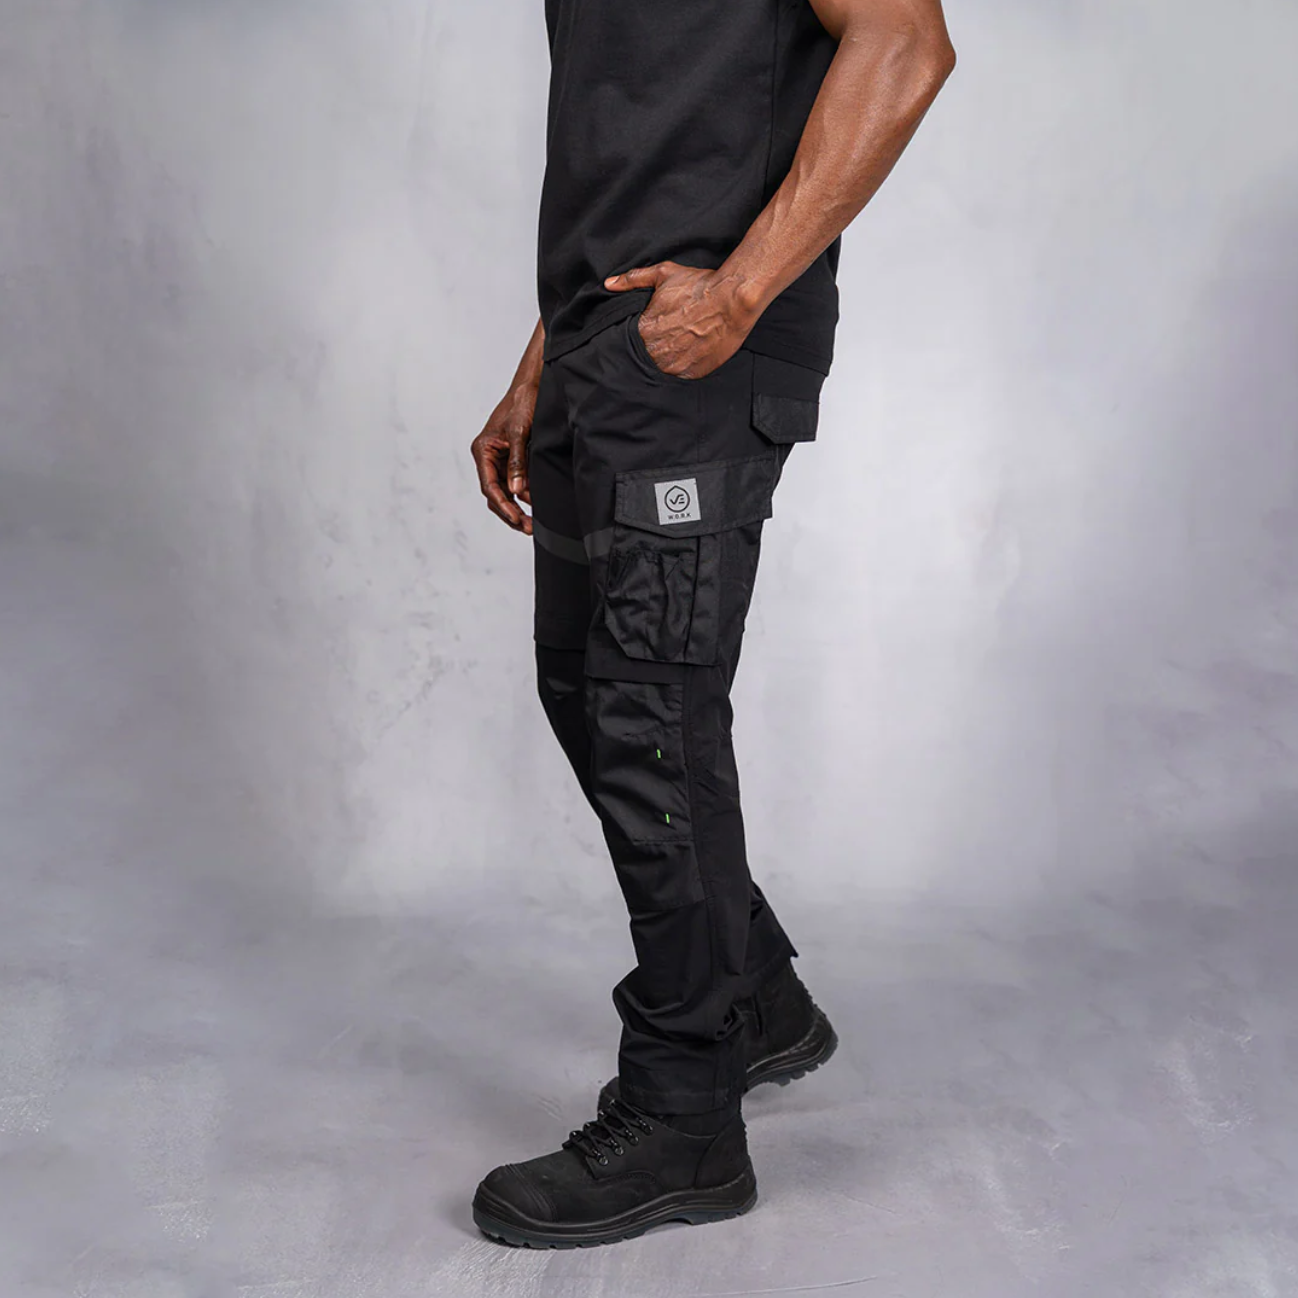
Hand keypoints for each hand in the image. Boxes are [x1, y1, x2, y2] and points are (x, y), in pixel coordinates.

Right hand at [471, 382, 535, 533]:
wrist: (532, 386)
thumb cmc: (522, 403)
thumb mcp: (520, 433)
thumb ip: (517, 463)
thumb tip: (517, 491)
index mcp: (483, 450)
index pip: (489, 487)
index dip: (504, 506)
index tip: (517, 519)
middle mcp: (487, 457)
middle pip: (495, 495)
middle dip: (510, 513)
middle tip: (528, 528)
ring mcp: (498, 459)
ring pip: (504, 492)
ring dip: (517, 507)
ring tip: (533, 523)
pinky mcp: (510, 459)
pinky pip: (514, 483)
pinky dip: (524, 495)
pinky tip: (535, 504)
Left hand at [605, 262, 758, 379]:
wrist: (732, 300)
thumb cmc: (698, 286)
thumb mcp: (663, 274)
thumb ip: (633, 279)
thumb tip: (609, 283)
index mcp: (644, 331)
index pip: (632, 341)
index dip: (643, 334)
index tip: (654, 328)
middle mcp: (656, 353)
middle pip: (647, 356)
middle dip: (655, 346)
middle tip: (670, 334)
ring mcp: (675, 366)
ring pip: (664, 367)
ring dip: (669, 358)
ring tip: (681, 343)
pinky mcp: (693, 373)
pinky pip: (683, 374)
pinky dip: (685, 364)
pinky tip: (693, 350)